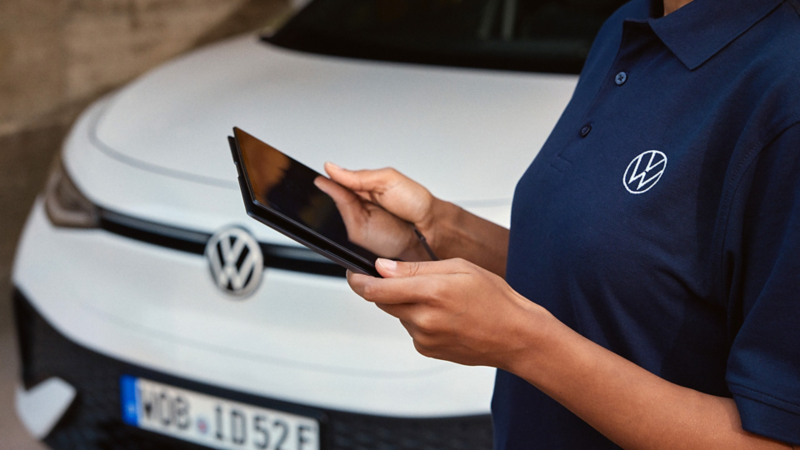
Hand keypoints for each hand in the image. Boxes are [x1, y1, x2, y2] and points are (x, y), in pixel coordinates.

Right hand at [314, 163, 437, 259]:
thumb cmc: (415, 203)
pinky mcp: (358, 236)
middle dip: (329, 189)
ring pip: (337, 209)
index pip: (340, 181)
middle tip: (326, 182)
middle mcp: (359, 204)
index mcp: (365, 187)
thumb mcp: (387, 180)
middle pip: (334, 195)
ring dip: (337, 200)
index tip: (321, 175)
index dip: (329, 178)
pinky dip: (344, 216)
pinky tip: (347, 207)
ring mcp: (357, 221)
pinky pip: (343, 225)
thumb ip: (358, 176)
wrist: (430, 228)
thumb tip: (332, 168)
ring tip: (339, 193)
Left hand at [347, 258, 542, 367]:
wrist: (516, 336)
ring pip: (398, 314)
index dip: (358, 280)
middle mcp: (424, 318)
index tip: (353, 273)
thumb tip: (383, 267)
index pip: (376, 289)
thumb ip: (416, 267)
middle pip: (383, 301)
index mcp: (431, 291)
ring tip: (440, 299)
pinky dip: (418, 319)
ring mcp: (424, 338)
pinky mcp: (427, 350)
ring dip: (407, 304)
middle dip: (387, 288)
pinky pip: (411, 329)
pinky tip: (444, 316)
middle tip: (411, 280)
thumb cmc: (495, 298)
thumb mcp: (459, 267)